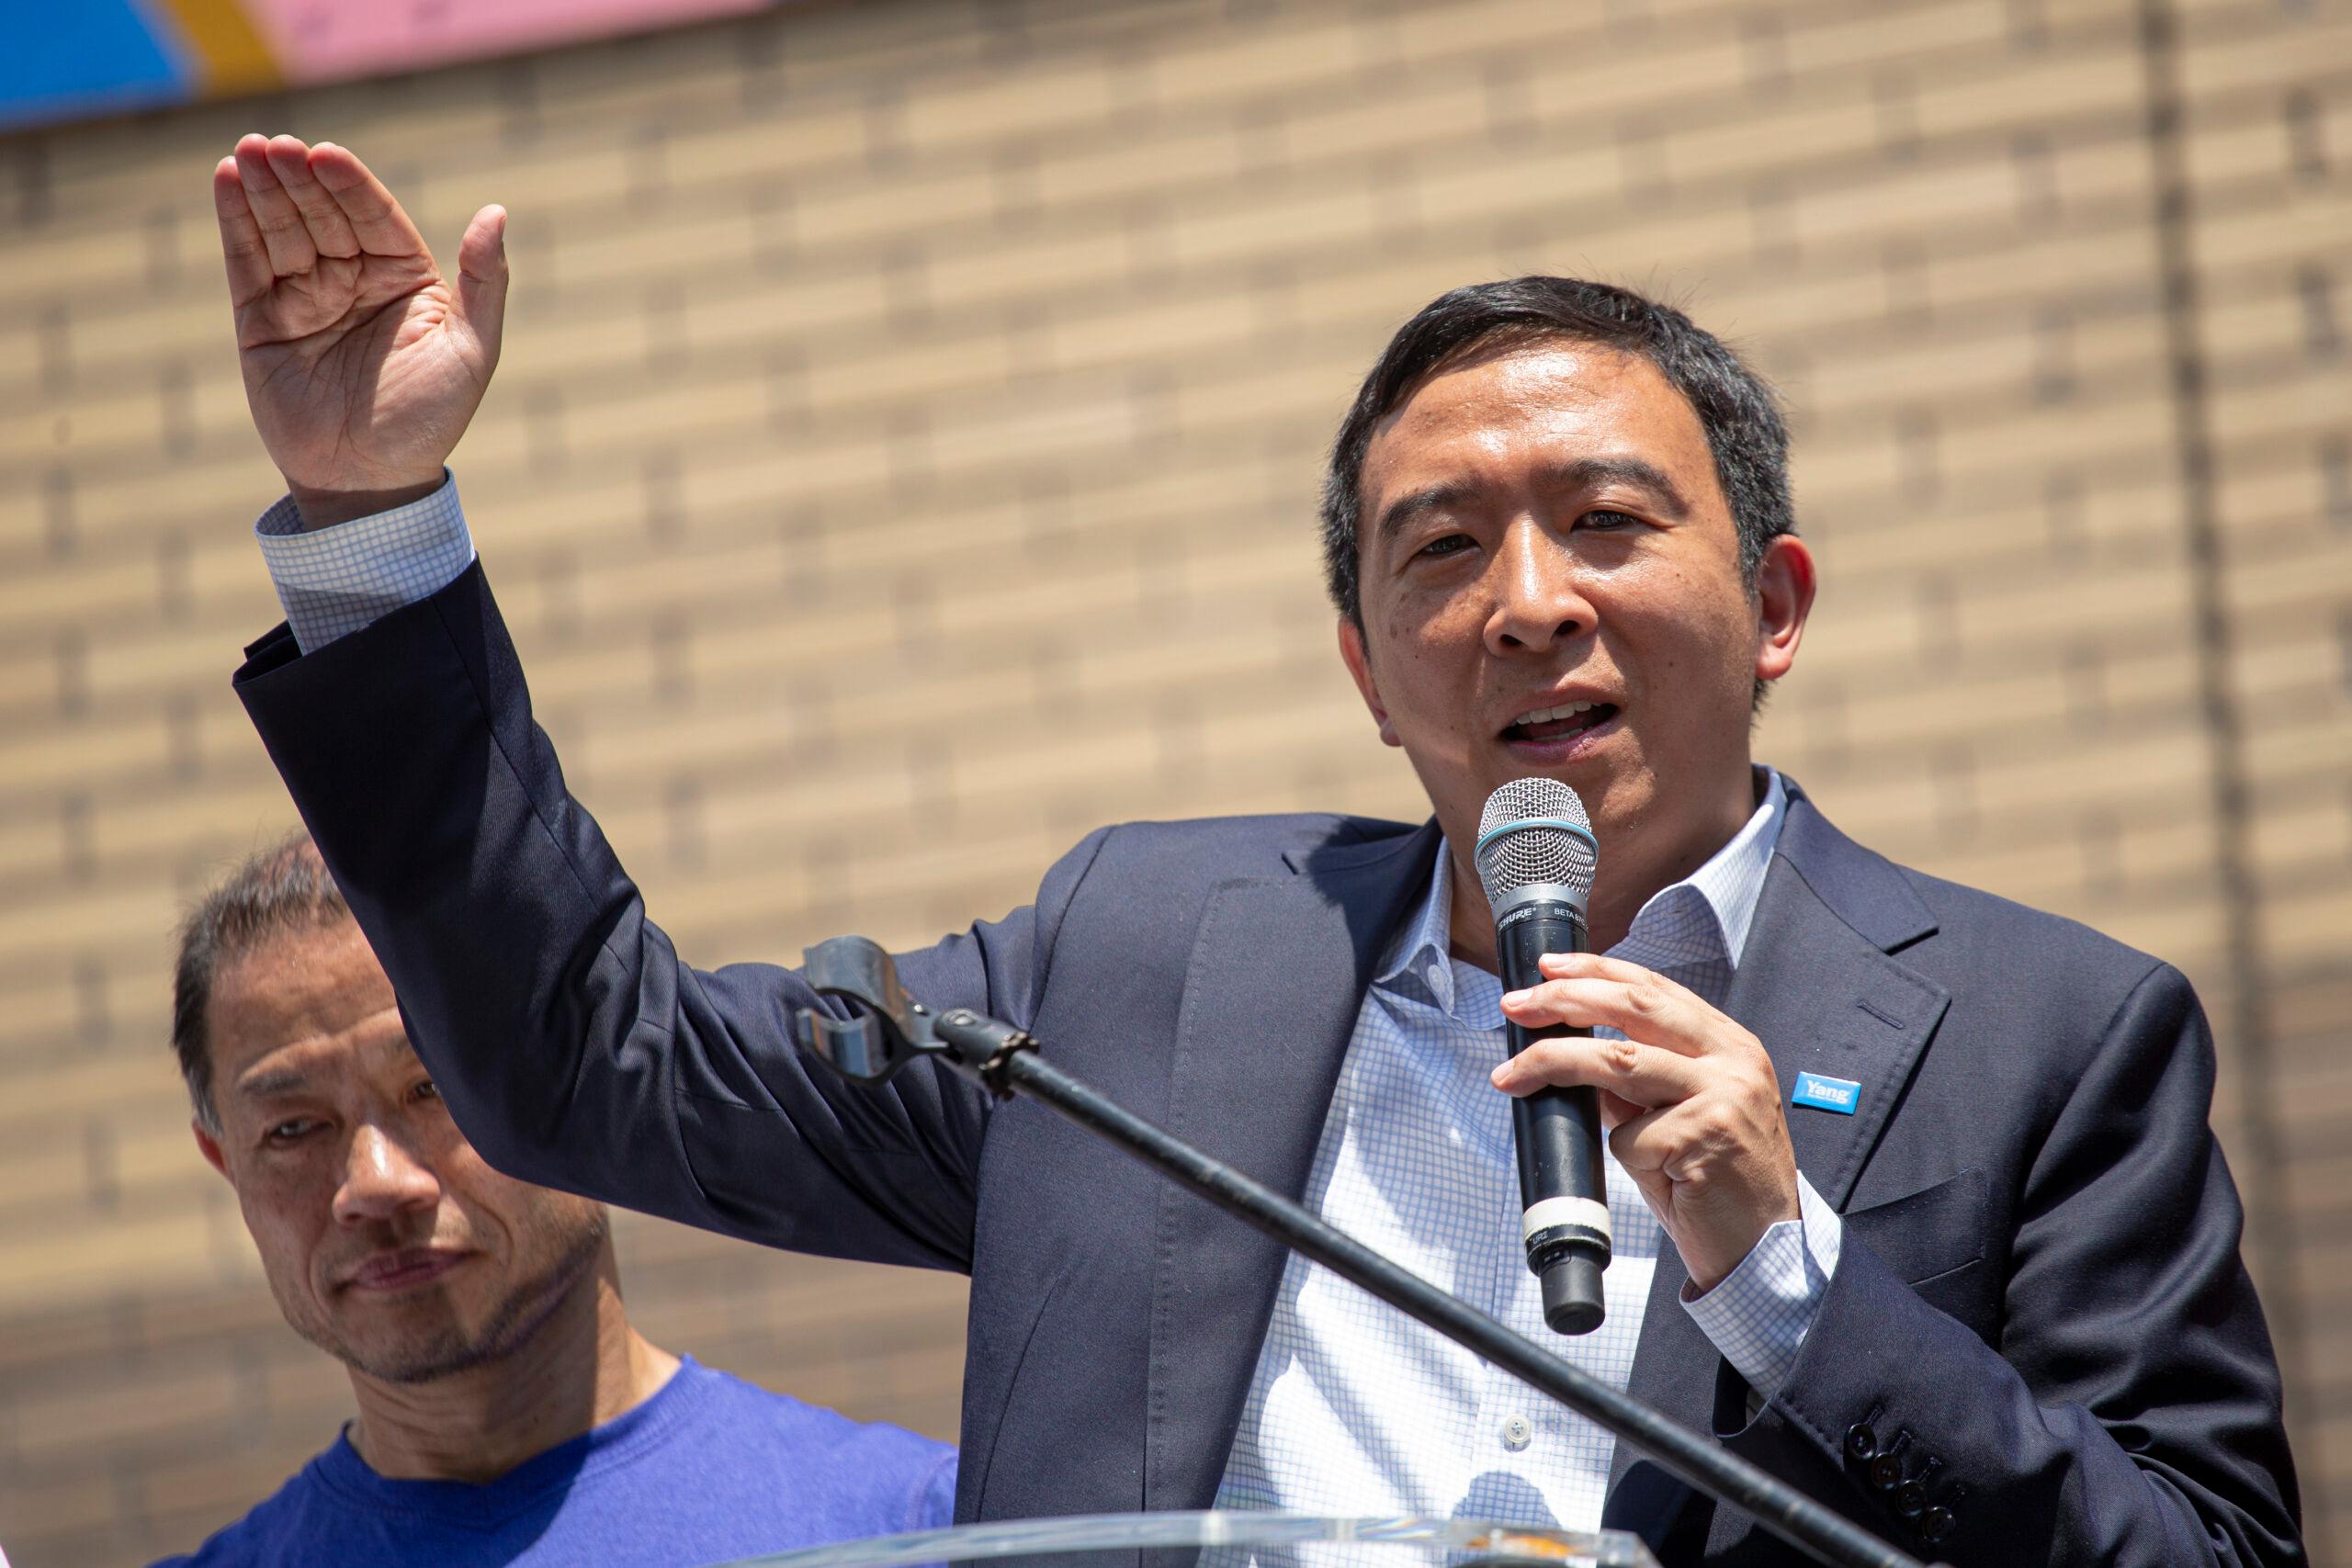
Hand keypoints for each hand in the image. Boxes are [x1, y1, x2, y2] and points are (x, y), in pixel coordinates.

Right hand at [213, 134, 507, 528]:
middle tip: (276, 146)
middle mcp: (355, 279)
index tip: (326, 155)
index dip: (350, 185)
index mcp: (406, 278)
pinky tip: (225, 180)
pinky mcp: (262, 319)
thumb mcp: (473, 351)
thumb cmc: (430, 419)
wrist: (370, 482)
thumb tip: (497, 213)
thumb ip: (486, 282)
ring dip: (263, 189)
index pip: (374, 216)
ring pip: (282, 230)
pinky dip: (235, 221)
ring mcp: (306, 296)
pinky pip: (247, 262)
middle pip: (323, 215)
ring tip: (247, 151)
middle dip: (299, 179)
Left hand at [1494, 952, 1799, 1292]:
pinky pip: (1632, 1137)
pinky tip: (1658, 1176)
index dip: (1597, 971)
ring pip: (1619, 1060)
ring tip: (1512, 1074)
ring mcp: (1723, 1095)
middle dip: (1565, 1000)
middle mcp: (1733, 1060)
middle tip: (1516, 1006)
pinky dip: (1626, 1155)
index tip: (1548, 969)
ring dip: (1554, 1063)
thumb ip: (1639, 1081)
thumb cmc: (1717, 1182)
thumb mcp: (1680, 1114)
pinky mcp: (1705, 1136)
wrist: (1765, 1247)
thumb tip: (1572, 1055)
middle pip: (1634, 1006)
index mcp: (1729, 1045)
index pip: (1655, 988)